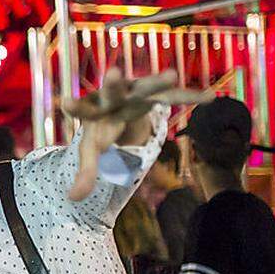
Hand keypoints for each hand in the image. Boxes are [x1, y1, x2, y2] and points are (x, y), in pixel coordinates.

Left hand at [64, 68, 210, 200]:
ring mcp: (135, 92)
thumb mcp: (91, 151)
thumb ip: (85, 172)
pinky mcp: (155, 93)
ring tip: (171, 74)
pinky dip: (190, 97)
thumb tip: (73, 200)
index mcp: (93, 110)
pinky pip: (174, 96)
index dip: (74, 107)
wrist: (117, 106)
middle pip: (112, 92)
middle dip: (114, 84)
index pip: (81, 110)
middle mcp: (113, 97)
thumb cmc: (101, 129)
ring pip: (147, 87)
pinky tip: (211, 97)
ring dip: (158, 82)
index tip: (63, 102)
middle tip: (114, 73)